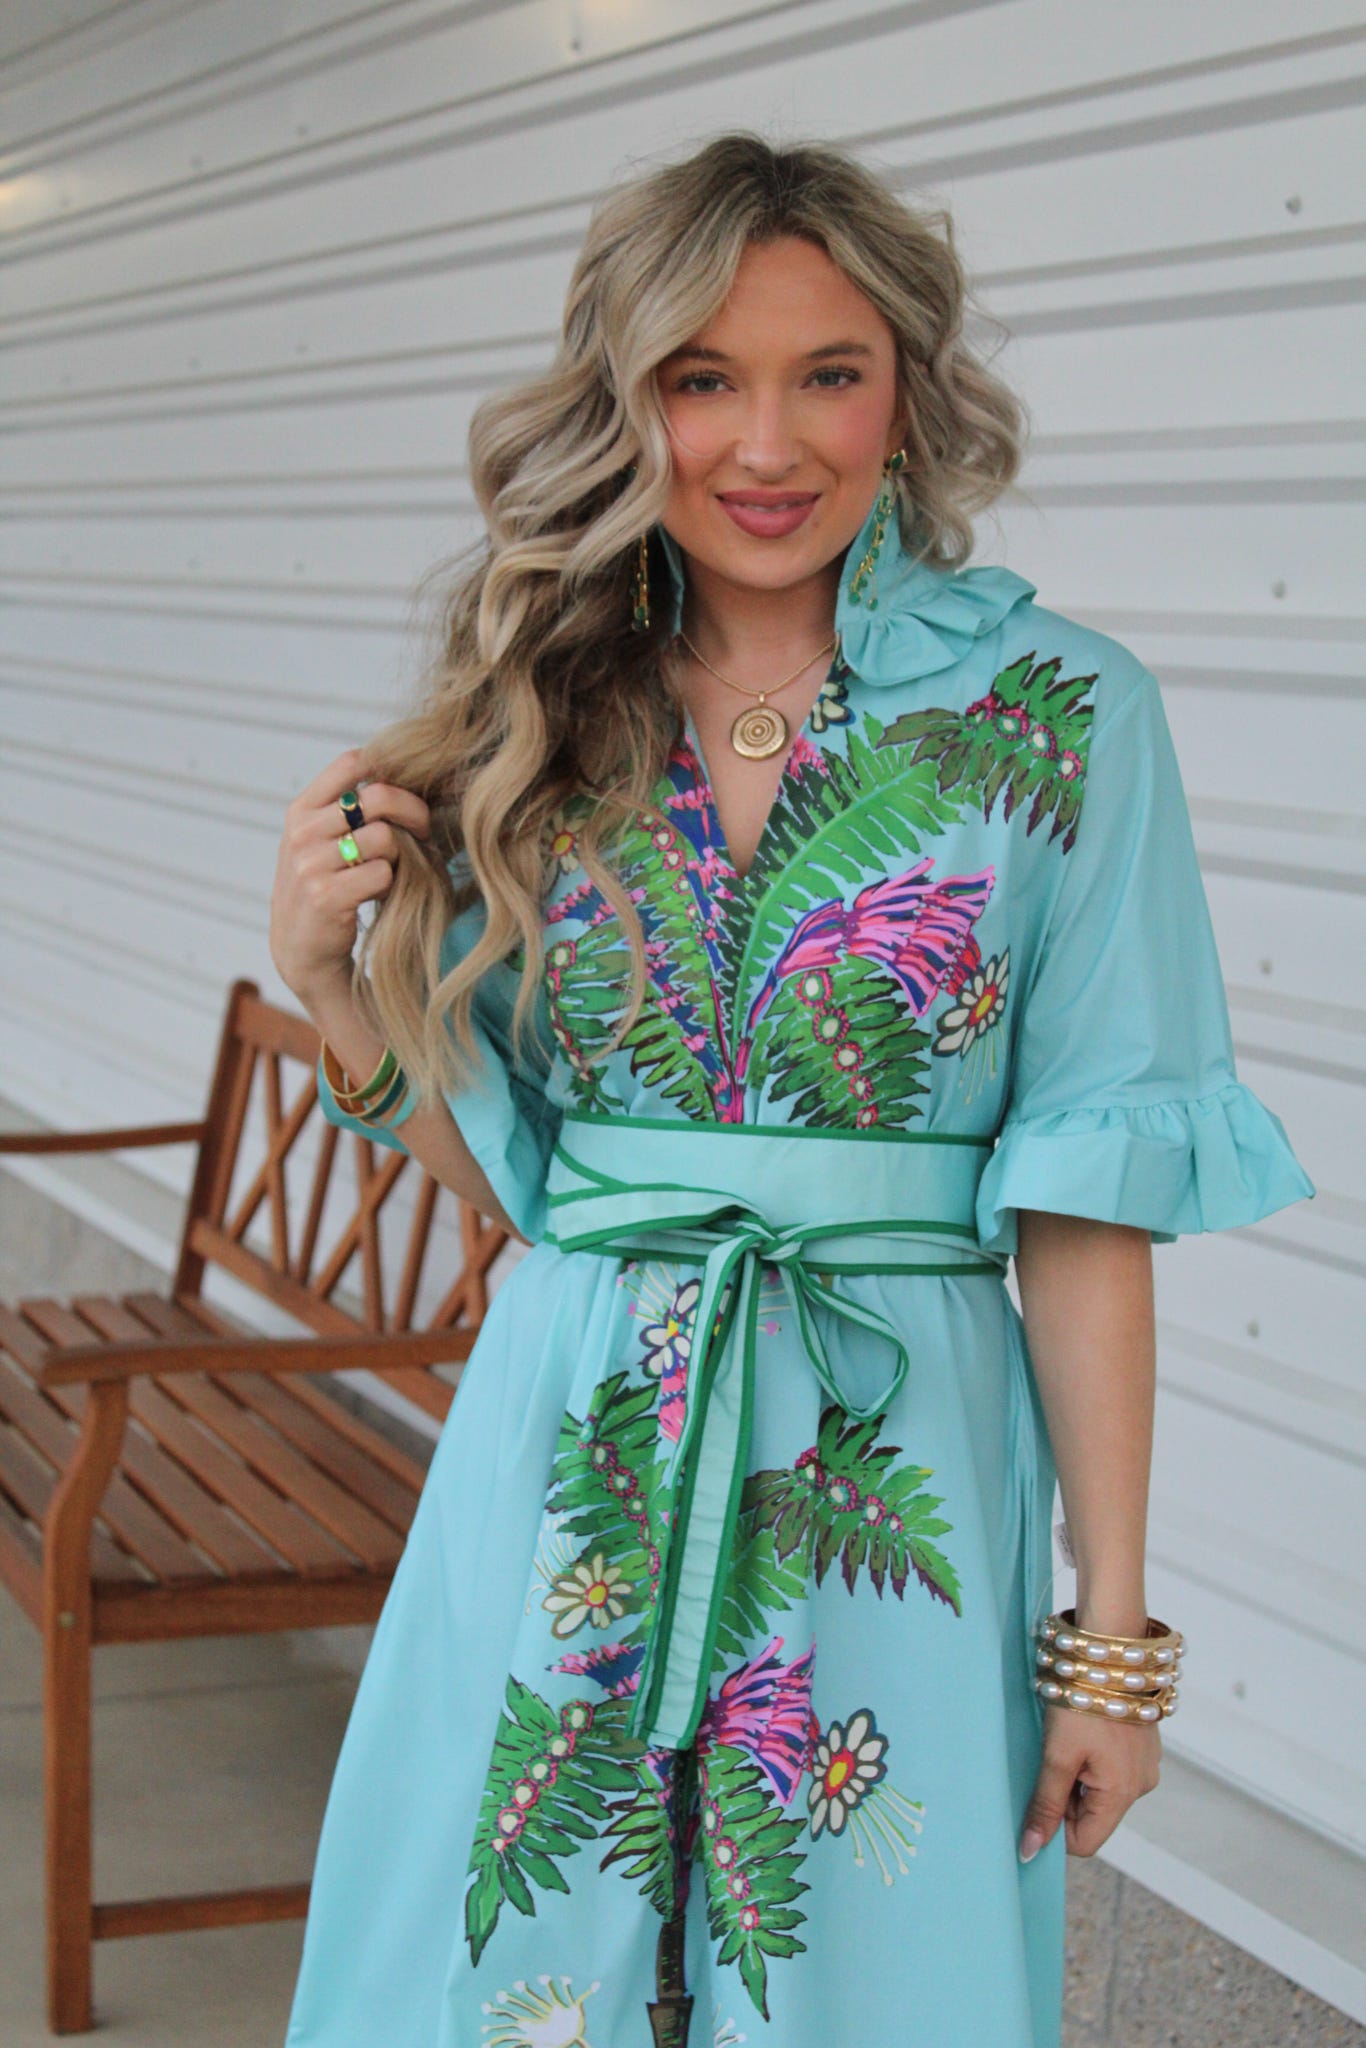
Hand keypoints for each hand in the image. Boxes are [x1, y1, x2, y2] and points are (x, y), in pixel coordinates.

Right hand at [269, 748, 431, 1001]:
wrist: (301, 947)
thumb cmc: (324, 886)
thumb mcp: (320, 841)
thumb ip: (348, 810)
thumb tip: (406, 775)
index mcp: (301, 811)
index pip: (350, 762)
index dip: (388, 770)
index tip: (406, 794)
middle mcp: (302, 832)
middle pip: (379, 796)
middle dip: (414, 812)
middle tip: (424, 831)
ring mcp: (311, 864)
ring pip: (385, 837)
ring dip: (400, 856)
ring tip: (390, 871)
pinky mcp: (327, 895)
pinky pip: (382, 874)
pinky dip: (390, 885)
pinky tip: (378, 894)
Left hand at [1018, 1704, 1160, 1861]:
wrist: (1109, 1648)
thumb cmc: (1083, 1699)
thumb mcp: (1058, 1755)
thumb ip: (1045, 1805)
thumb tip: (1030, 1851)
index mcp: (1124, 1794)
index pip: (1084, 1842)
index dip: (1056, 1826)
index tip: (1040, 1793)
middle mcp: (1141, 1785)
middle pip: (1091, 1816)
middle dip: (1066, 1795)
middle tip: (1052, 1757)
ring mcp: (1144, 1764)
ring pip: (1099, 1791)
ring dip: (1076, 1774)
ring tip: (1067, 1739)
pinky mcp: (1141, 1746)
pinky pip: (1110, 1768)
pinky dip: (1090, 1758)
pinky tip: (1081, 1731)